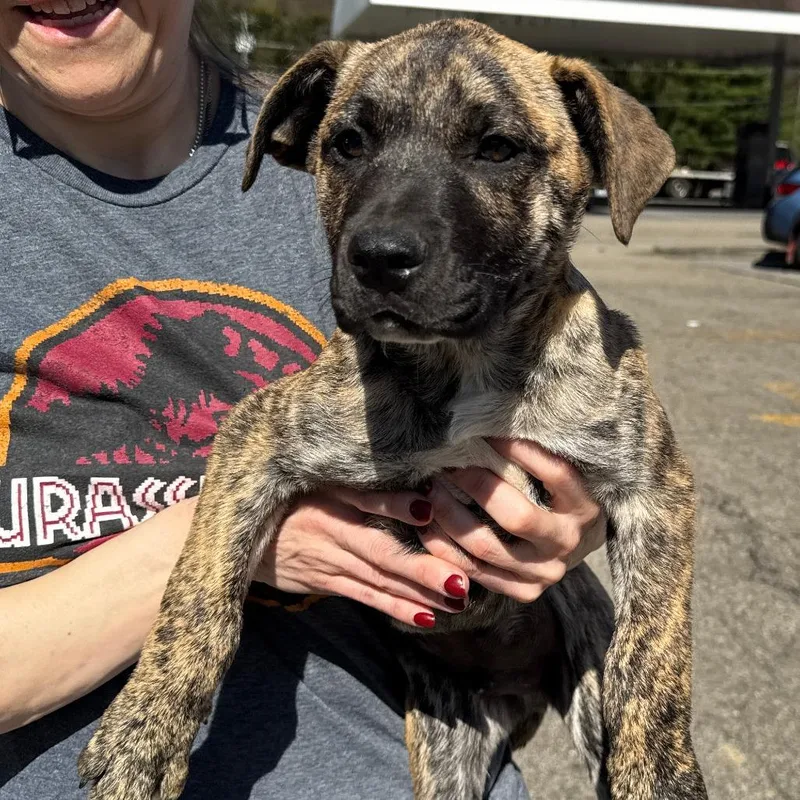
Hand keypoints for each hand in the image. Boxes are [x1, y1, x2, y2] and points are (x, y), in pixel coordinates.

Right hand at [253, 488, 470, 628]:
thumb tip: (416, 490)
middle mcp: (330, 533)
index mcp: (328, 500)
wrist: (237, 534)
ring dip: (416, 593)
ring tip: (457, 602)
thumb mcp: (318, 483)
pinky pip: (365, 596)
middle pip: (380, 552)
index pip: (367, 502)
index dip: (397, 507)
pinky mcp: (325, 582)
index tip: (431, 509)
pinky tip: (425, 618)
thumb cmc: (289, 499)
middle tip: (460, 582)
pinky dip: (394, 607)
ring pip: (378, 580)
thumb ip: (364, 487)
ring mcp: (327, 562)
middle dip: (421, 569)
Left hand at [420, 440, 606, 602]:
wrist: (572, 544)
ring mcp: (545, 572)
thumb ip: (532, 458)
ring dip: (449, 516)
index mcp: (583, 507)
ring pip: (486, 547)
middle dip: (476, 486)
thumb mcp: (557, 477)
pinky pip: (474, 572)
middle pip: (516, 517)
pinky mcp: (524, 591)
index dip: (520, 452)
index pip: (555, 474)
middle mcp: (567, 542)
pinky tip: (426, 525)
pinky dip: (444, 548)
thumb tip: (487, 422)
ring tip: (430, 491)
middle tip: (448, 466)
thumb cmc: (556, 497)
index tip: (485, 432)